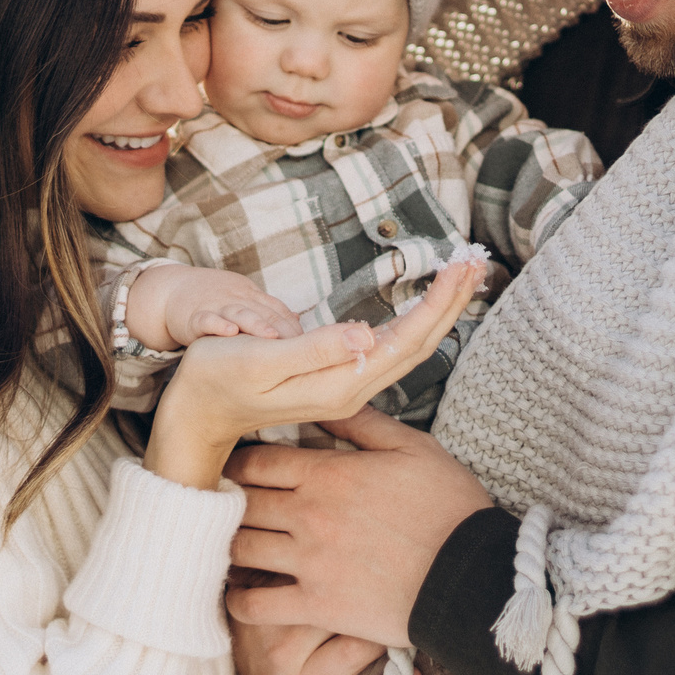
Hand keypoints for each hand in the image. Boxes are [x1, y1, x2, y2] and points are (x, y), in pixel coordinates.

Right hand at [128, 264, 303, 350]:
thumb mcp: (246, 303)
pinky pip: (206, 320)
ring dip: (256, 325)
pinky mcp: (194, 316)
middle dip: (284, 328)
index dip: (296, 328)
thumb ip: (271, 313)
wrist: (172, 291)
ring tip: (271, 338)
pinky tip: (229, 333)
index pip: (280, 311)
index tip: (314, 346)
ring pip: (239, 314)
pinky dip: (216, 325)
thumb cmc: (216, 302)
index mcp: (254, 299)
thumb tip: (300, 325)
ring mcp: (217, 306)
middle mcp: (239, 300)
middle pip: (265, 312)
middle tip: (303, 346)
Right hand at [142, 257, 484, 490]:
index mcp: (341, 384)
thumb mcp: (259, 360)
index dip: (438, 301)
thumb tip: (366, 335)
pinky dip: (416, 319)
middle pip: (418, 343)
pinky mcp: (338, 379)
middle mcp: (353, 389)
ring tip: (464, 275)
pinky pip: (391, 347)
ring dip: (438, 309)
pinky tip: (427, 306)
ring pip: (408, 346)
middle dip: (450, 301)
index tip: (462, 265)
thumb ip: (313, 349)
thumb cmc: (218, 379)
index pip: (406, 340)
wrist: (197, 414)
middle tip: (478, 260)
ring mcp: (348, 387)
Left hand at [223, 406, 495, 647]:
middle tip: (229, 504)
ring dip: (231, 544)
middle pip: (241, 502)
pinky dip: (239, 599)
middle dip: (231, 500)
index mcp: (329, 475)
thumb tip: (326, 402)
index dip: (241, 462)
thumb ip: (362, 423)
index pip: (257, 461)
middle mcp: (309, 516)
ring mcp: (309, 563)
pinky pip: (255, 605)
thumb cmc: (449, 509)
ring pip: (239, 549)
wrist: (471, 577)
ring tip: (232, 543)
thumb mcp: (413, 449)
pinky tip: (242, 591)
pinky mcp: (316, 606)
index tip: (239, 467)